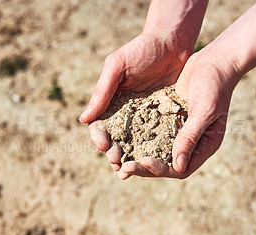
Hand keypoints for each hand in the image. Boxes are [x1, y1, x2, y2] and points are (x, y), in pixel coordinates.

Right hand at [80, 32, 192, 170]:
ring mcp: (143, 118)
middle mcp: (124, 114)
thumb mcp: (118, 66)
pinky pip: (156, 139)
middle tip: (117, 161)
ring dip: (130, 158)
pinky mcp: (162, 119)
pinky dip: (152, 152)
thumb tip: (83, 120)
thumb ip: (102, 91)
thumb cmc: (141, 50)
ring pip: (134, 144)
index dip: (99, 138)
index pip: (100, 126)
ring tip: (130, 170)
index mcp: (109, 103)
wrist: (172, 43)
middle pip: (115, 140)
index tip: (104, 146)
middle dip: (114, 153)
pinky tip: (153, 162)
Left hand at [117, 49, 241, 178]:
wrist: (213, 61)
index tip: (142, 161)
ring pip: (155, 151)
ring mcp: (177, 132)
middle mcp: (190, 143)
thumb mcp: (204, 111)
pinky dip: (136, 138)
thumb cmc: (215, 86)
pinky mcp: (167, 120)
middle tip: (122, 169)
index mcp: (204, 146)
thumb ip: (191, 137)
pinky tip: (120, 138)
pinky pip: (151, 133)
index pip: (180, 170)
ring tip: (116, 159)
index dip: (160, 169)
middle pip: (164, 165)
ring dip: (137, 156)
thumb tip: (178, 167)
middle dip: (144, 168)